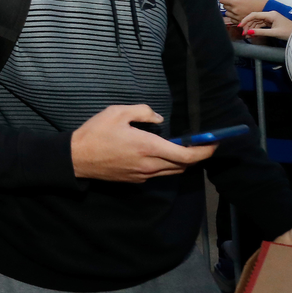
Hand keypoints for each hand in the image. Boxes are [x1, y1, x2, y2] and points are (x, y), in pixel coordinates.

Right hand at [71, 104, 216, 182]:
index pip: (187, 155)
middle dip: (196, 155)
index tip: (215, 142)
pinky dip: (166, 165)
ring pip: (172, 172)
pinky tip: (157, 154)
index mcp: (148, 147)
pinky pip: (158, 174)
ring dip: (181, 161)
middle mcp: (150, 165)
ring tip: (181, 147)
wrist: (76, 158)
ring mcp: (143, 175)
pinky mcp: (135, 181)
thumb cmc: (95, 133)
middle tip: (200, 142)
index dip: (205, 150)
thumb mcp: (116, 112)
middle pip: (184, 165)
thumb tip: (158, 119)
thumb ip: (143, 112)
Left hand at [220, 0, 267, 22]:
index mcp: (236, 3)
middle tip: (235, 2)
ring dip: (231, 11)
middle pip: (224, 7)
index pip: (222, 0)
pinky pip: (232, 19)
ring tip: (238, 8)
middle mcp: (235, 11)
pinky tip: (240, 14)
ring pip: (227, 13)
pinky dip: (234, 17)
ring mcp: (237, 17)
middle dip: (228, 4)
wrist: (268, 9)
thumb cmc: (260, 1)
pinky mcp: (240, 22)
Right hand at [240, 9, 291, 40]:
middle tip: (243, 33)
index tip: (240, 26)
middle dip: (248, 26)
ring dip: (251, 28)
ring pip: (257, 22)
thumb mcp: (274, 33)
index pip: (254, 15)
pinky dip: (256, 29)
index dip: (246, 20)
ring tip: (247, 35)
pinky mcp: (271, 23)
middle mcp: (270, 15)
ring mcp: (270, 19)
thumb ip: (260, 32)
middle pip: (254, 18)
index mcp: (271, 14)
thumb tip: (249, 32)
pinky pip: (260, 25)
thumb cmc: (289, 32)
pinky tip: (252, 34)